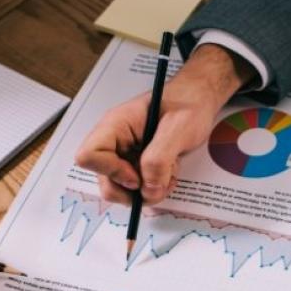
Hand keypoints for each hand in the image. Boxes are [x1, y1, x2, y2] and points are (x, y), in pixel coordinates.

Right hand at [75, 44, 254, 204]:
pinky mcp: (136, 163)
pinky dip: (153, 188)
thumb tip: (148, 190)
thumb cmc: (189, 103)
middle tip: (158, 184)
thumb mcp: (178, 128)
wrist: (201, 98)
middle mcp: (114, 140)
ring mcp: (124, 153)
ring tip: (169, 176)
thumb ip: (159, 160)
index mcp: (116, 125)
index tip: (137, 177)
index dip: (110, 172)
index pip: (89, 156)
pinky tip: (170, 174)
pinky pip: (136, 187)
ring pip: (120, 188)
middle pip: (104, 179)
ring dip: (146, 191)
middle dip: (131, 191)